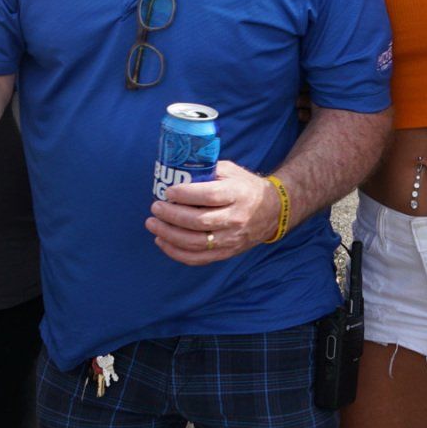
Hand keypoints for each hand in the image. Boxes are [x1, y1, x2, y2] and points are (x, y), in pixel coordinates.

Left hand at [146, 160, 278, 265]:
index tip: (168, 191)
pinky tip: (162, 241)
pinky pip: (198, 259)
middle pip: (199, 222)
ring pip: (196, 243)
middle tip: (155, 207)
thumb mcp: (231, 171)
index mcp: (237, 194)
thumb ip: (207, 169)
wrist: (273, 211)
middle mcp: (236, 218)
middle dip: (172, 216)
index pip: (210, 196)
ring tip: (153, 224)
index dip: (186, 194)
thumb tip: (175, 169)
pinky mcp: (227, 253)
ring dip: (169, 235)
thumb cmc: (245, 187)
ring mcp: (232, 239)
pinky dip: (177, 253)